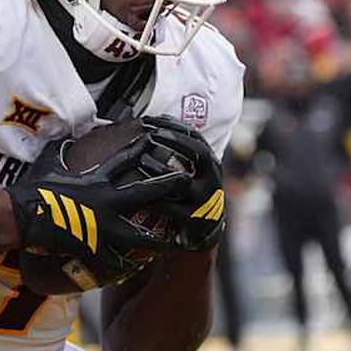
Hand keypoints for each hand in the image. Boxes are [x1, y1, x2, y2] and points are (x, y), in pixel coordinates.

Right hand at [6, 132, 190, 280]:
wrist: (21, 216)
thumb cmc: (33, 188)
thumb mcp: (50, 161)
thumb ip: (64, 149)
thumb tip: (66, 137)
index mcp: (97, 181)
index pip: (125, 161)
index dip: (142, 149)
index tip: (159, 141)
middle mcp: (106, 202)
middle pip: (146, 193)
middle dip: (167, 186)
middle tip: (186, 182)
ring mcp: (103, 228)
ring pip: (139, 236)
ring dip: (156, 240)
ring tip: (172, 243)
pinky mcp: (93, 249)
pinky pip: (116, 262)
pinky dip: (126, 267)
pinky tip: (136, 271)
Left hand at [141, 115, 225, 250]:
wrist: (205, 231)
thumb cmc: (192, 194)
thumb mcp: (194, 170)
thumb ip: (181, 150)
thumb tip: (154, 122)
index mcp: (211, 163)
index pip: (196, 136)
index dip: (174, 125)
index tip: (151, 119)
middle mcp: (212, 178)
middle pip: (198, 152)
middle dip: (175, 140)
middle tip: (152, 134)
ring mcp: (204, 199)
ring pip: (182, 181)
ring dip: (159, 170)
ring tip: (140, 160)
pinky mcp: (193, 219)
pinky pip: (171, 208)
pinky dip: (154, 199)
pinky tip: (138, 191)